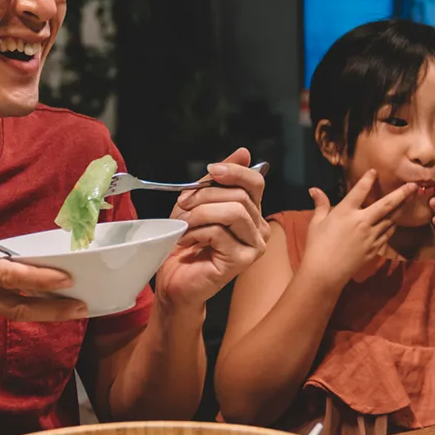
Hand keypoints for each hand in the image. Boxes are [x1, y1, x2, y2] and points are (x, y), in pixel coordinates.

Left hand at [157, 147, 270, 310]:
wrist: (175, 281)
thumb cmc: (186, 244)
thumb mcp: (197, 203)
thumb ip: (217, 181)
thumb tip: (244, 152)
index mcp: (251, 212)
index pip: (255, 181)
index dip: (234, 171)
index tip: (211, 170)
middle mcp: (259, 229)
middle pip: (240, 195)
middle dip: (204, 196)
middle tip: (182, 205)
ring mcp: (255, 246)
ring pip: (233, 211)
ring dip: (200, 214)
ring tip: (184, 225)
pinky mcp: (243, 261)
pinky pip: (220, 232)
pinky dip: (197, 233)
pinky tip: (187, 241)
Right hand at [297, 170, 417, 285]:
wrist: (325, 273)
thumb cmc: (317, 246)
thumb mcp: (316, 223)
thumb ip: (320, 205)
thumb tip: (314, 189)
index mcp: (345, 212)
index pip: (359, 191)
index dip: (368, 180)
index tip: (374, 172)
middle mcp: (362, 222)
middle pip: (386, 205)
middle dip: (401, 194)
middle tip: (413, 185)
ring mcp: (371, 236)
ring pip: (392, 220)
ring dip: (402, 209)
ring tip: (410, 200)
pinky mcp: (375, 248)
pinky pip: (388, 234)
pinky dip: (393, 226)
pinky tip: (397, 221)